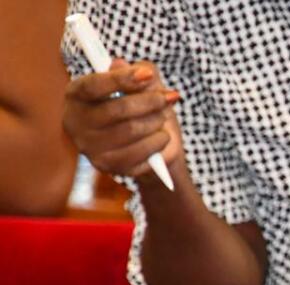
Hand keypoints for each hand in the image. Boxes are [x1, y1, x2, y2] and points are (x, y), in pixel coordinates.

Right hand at [63, 59, 182, 179]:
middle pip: (117, 109)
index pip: (93, 85)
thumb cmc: (142, 110)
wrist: (153, 148)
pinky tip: (161, 137)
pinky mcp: (107, 165)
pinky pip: (139, 152)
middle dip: (149, 101)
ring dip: (155, 122)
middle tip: (166, 99)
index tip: (147, 75)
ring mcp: (90, 146)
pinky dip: (157, 142)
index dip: (121, 79)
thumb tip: (131, 67)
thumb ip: (139, 71)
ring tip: (162, 118)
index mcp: (77, 95)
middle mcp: (76, 121)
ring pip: (131, 130)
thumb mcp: (144, 85)